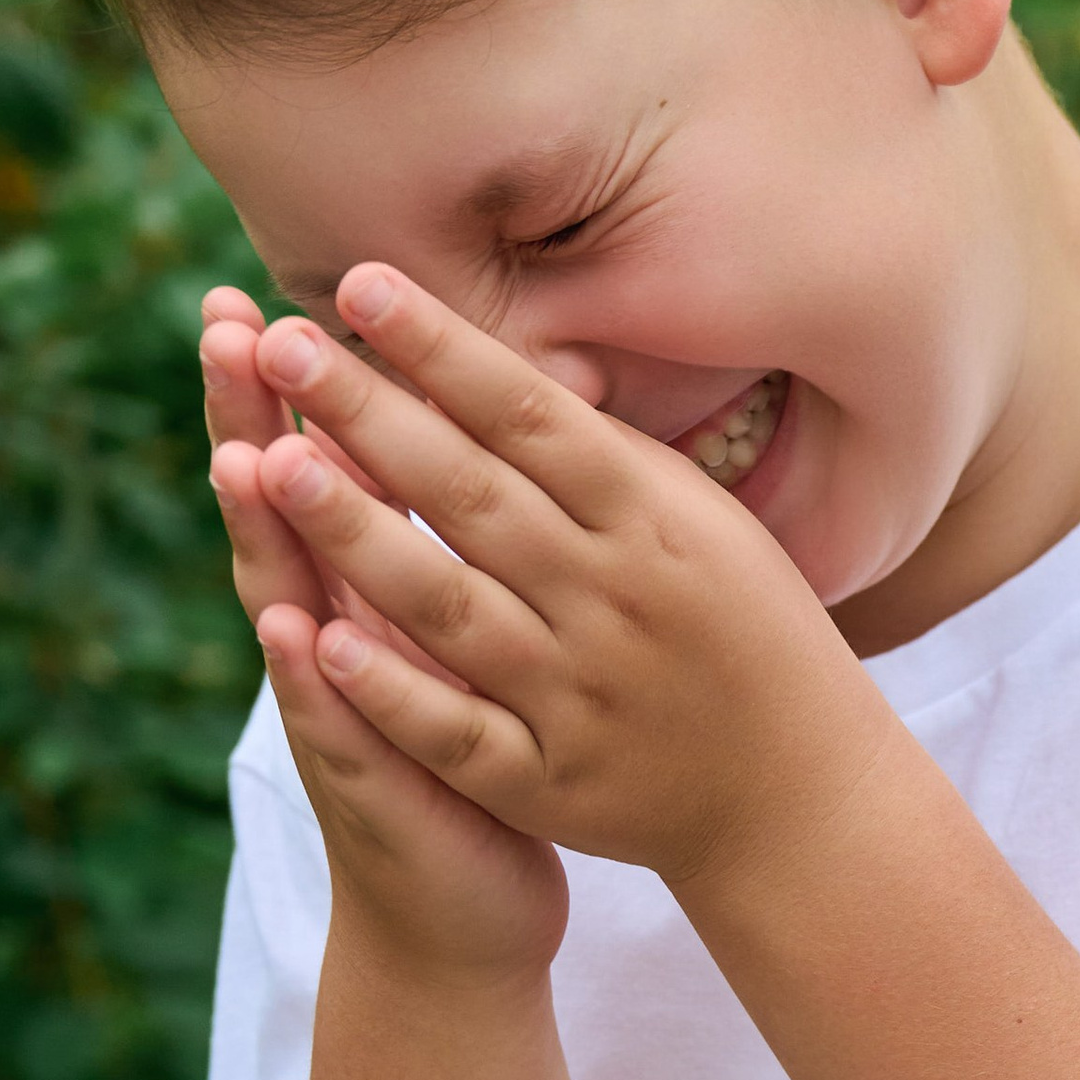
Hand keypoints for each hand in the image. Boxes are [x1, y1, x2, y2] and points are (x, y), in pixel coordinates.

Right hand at [201, 283, 567, 984]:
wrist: (469, 908)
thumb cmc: (482, 750)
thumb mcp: (465, 630)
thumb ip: (455, 542)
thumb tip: (475, 423)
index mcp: (366, 588)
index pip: (321, 466)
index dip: (290, 390)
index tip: (259, 295)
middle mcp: (332, 637)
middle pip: (283, 516)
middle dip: (253, 422)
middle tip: (224, 330)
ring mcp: (337, 710)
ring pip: (291, 609)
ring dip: (264, 538)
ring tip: (238, 456)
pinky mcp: (368, 786)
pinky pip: (336, 724)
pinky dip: (310, 678)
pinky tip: (289, 628)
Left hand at [238, 267, 884, 897]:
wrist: (804, 796)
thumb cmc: (748, 634)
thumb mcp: (707, 526)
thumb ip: (609, 457)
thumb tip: (513, 365)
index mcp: (655, 521)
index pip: (532, 416)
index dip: (444, 347)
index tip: (359, 283)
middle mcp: (615, 598)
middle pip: (476, 493)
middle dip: (375, 415)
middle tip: (282, 344)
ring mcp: (579, 694)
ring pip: (452, 606)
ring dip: (362, 536)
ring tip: (274, 464)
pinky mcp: (550, 783)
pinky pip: (459, 733)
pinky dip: (392, 690)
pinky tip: (319, 641)